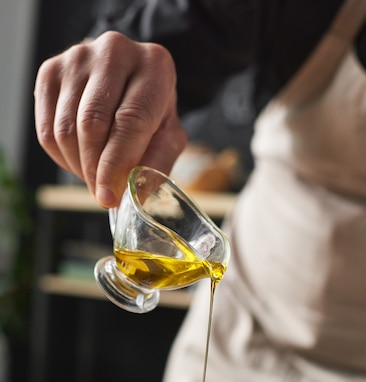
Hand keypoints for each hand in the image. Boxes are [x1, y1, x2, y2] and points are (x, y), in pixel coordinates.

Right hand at [34, 31, 187, 206]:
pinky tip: (78, 160)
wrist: (131, 79)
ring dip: (77, 166)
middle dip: (94, 169)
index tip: (108, 196)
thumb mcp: (168, 137)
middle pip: (92, 124)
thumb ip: (156, 165)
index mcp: (154, 66)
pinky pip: (47, 129)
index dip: (116, 164)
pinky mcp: (51, 71)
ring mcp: (78, 57)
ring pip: (65, 128)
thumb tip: (134, 197)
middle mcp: (115, 52)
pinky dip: (61, 156)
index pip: (130, 121)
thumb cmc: (152, 110)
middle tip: (101, 193)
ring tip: (94, 176)